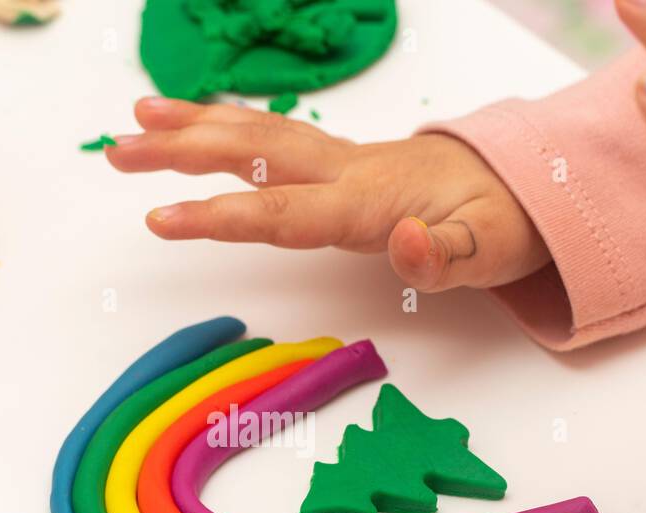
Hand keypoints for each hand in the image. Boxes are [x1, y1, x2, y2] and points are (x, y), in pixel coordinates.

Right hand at [106, 96, 549, 291]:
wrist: (528, 183)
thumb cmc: (507, 224)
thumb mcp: (492, 252)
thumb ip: (448, 257)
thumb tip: (405, 247)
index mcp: (369, 200)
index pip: (281, 211)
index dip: (219, 216)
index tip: (160, 218)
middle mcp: (345, 171)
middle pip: (251, 154)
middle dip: (181, 152)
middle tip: (117, 151)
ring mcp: (342, 160)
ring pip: (257, 135)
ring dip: (193, 128)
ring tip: (135, 122)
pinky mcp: (342, 161)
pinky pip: (274, 135)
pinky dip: (229, 124)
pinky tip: (196, 124)